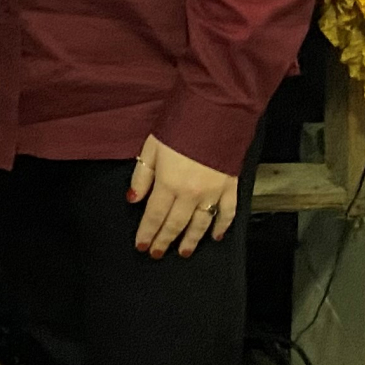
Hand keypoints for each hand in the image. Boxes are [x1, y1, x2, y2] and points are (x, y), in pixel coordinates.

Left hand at [128, 135, 237, 257]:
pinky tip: (215, 236)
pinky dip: (222, 226)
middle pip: (175, 224)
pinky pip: (227, 213)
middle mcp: (191, 193)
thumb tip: (134, 199)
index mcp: (169, 183)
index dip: (147, 232)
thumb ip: (142, 175)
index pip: (155, 215)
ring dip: (190, 240)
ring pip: (200, 224)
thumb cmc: (180, 125)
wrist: (215, 111)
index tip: (141, 246)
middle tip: (157, 253)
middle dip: (164, 240)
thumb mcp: (152, 147)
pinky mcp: (230, 186)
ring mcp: (213, 192)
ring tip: (183, 252)